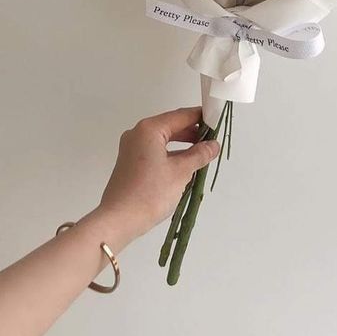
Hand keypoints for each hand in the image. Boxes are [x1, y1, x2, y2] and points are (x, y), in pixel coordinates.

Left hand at [95, 107, 219, 240]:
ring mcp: (132, 148)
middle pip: (171, 126)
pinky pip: (155, 150)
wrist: (119, 220)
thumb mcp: (181, 172)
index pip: (181, 116)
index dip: (201, 117)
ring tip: (202, 153)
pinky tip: (185, 164)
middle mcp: (137, 133)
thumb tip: (213, 145)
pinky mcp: (130, 162)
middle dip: (193, 132)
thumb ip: (199, 155)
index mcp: (149, 129)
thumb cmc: (150, 193)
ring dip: (183, 144)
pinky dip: (171, 153)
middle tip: (213, 140)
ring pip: (163, 139)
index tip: (217, 121)